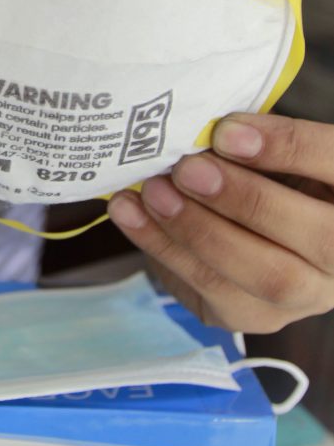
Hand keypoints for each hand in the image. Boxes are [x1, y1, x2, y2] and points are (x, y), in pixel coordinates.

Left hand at [107, 112, 333, 332]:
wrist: (237, 229)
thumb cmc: (255, 171)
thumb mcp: (266, 149)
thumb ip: (251, 141)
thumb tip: (206, 128)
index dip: (288, 148)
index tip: (228, 130)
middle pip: (319, 238)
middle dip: (246, 201)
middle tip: (188, 169)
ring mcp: (308, 295)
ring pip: (266, 275)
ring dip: (198, 229)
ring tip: (151, 191)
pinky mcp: (256, 316)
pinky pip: (213, 289)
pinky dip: (164, 247)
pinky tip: (131, 215)